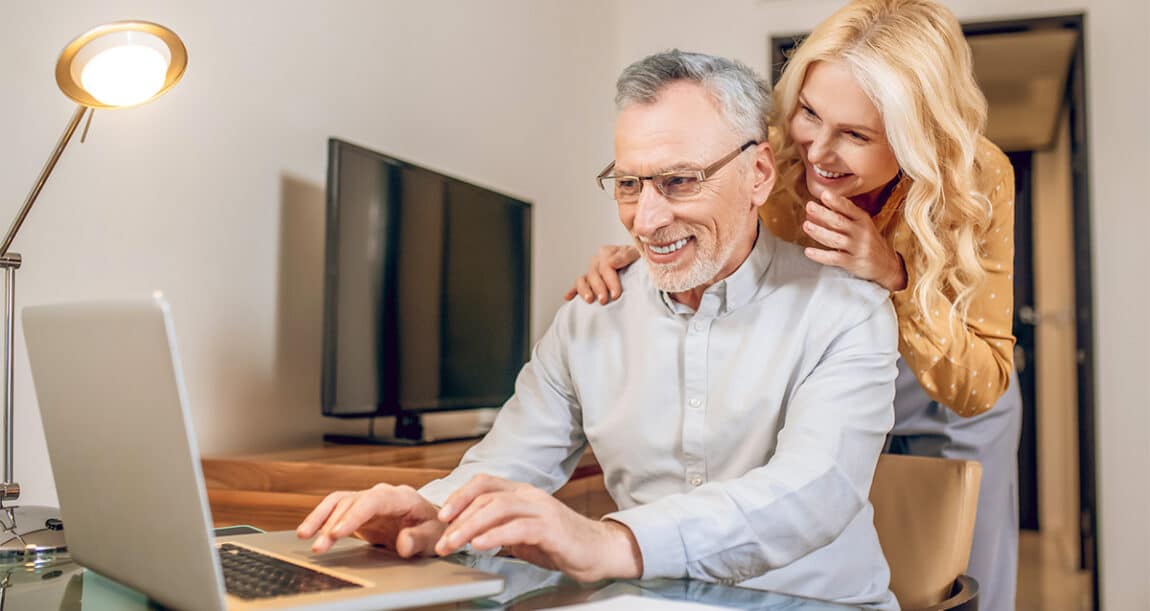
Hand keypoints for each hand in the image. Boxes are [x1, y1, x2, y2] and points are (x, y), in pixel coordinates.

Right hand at [297, 483, 444, 556]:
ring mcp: (370, 500)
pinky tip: (308, 531)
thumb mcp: (434, 537)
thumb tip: (403, 543)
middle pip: (352, 502)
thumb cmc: (435, 528)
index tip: (339, 532)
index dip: (354, 516)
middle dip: (333, 523)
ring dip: (321, 519)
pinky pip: (336, 510)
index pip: (374, 501)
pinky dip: (321, 518)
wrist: (432, 524)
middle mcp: (383, 494)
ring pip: (340, 502)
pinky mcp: (360, 510)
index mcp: (402, 497)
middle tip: (320, 545)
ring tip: (306, 537)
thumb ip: (419, 540)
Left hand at [434, 474, 642, 581]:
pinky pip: (518, 528)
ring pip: (498, 509)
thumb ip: (499, 529)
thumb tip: (468, 534)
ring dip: (470, 527)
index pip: (484, 483)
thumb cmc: (562, 543)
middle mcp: (530, 496)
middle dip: (458, 518)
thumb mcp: (523, 534)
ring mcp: (542, 510)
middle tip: (441, 540)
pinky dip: (495, 536)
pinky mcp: (551, 529)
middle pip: (486, 496)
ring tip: (453, 543)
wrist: (601, 551)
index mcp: (522, 493)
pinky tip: (480, 545)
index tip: (442, 516)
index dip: (459, 496)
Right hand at [563, 245, 639, 304]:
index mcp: (607, 252)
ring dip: (584, 290)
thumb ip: (626, 255)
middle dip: (599, 288)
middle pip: (593, 274)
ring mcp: (591, 271)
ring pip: (582, 279)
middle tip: (604, 301)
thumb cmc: (638, 259)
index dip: (610, 281)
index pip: (606, 266)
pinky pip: (578, 285)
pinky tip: (568, 298)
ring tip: (589, 300)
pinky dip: (572, 291)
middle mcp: (597, 261)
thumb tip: (612, 262)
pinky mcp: (588, 281)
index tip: (616, 294)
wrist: (636, 263)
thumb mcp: (637, 253)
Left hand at [801, 191, 906, 290]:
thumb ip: (838, 218)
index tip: (824, 194)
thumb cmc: (868, 242)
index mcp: (863, 220)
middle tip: (810, 206)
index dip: (836, 201)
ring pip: (835, 239)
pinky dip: (820, 255)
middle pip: (840, 222)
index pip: (849, 208)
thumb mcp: (859, 226)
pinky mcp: (854, 263)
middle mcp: (861, 232)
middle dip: (823, 213)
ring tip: (806, 225)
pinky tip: (808, 251)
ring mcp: (858, 248)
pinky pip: (834, 258)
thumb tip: (813, 212)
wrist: (887, 265)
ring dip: (819, 232)